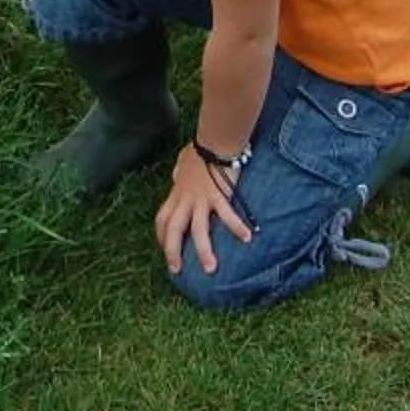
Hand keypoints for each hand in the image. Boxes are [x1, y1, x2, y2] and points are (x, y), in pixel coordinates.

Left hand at [154, 146, 253, 276]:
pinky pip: (227, 215)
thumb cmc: (200, 149)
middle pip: (173, 229)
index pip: (162, 219)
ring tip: (211, 269)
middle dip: (172, 251)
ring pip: (198, 230)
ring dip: (204, 251)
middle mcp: (186, 199)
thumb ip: (179, 172)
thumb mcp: (182, 162)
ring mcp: (201, 199)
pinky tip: (248, 237)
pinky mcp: (219, 195)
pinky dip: (237, 227)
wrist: (213, 139)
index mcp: (177, 193)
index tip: (165, 249)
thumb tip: (177, 174)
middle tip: (176, 271)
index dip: (162, 236)